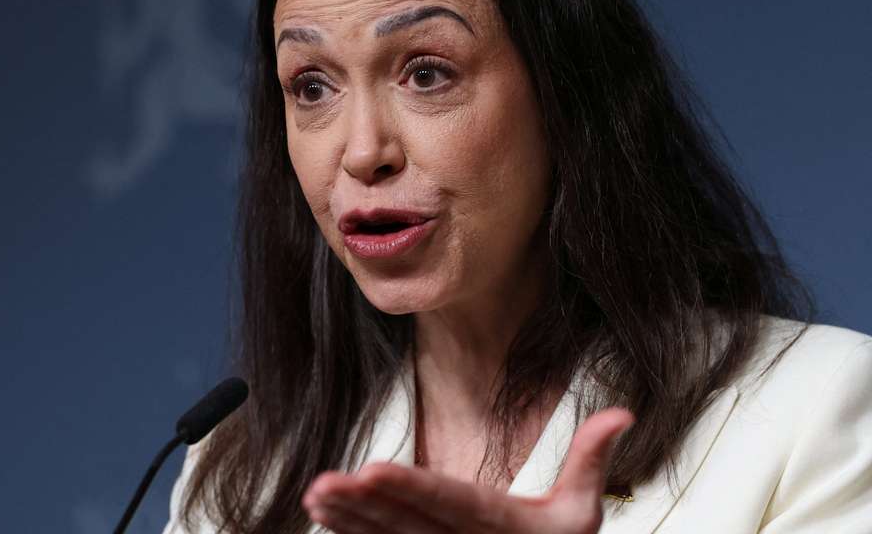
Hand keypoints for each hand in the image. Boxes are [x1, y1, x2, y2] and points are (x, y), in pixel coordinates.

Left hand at [302, 407, 633, 533]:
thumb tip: (620, 412)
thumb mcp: (581, 514)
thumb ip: (590, 461)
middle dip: (364, 504)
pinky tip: (322, 515)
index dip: (411, 486)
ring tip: (315, 495)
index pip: (451, 501)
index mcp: (503, 529)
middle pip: (407, 523)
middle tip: (325, 482)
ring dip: (347, 520)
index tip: (373, 469)